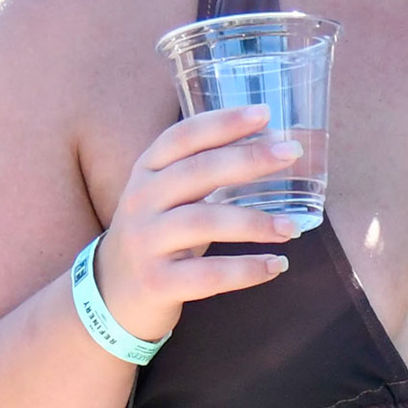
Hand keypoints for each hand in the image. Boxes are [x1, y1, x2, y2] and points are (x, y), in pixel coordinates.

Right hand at [93, 106, 299, 339]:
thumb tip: (274, 145)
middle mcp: (140, 201)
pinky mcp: (156, 282)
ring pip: (204, 222)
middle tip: (293, 153)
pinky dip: (246, 269)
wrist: (113, 294)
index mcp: (147, 172)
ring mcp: (145, 242)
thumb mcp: (167, 194)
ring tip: (292, 227)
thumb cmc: (158, 233)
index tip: (265, 113)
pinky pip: (208, 274)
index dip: (222, 122)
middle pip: (197, 172)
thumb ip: (205, 170)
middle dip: (249, 159)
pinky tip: (277, 265)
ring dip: (255, 222)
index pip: (182, 137)